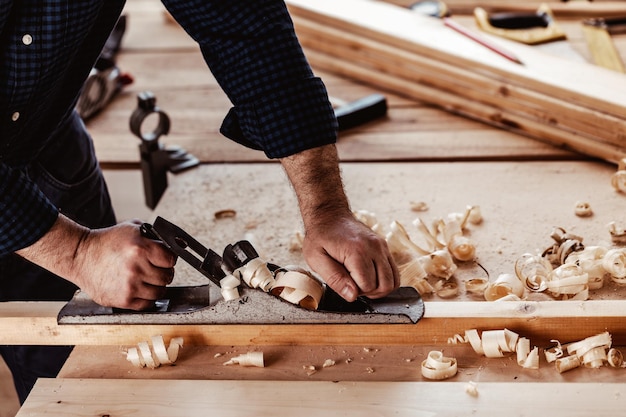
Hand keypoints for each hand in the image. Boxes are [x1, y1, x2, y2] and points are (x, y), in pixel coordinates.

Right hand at [71, 220, 176, 309]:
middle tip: (154, 269)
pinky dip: (146, 298)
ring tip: (145, 278)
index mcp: (140, 248)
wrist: (80, 256)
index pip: (171, 259)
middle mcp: (136, 268)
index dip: (169, 258)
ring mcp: (130, 286)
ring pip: (159, 292)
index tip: (164, 259)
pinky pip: (147, 304)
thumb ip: (154, 235)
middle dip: (163, 272)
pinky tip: (138, 288)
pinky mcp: (123, 300)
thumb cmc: (107, 242)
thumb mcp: (132, 229)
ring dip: (155, 286)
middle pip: (167, 277)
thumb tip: (177, 242)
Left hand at [280, 144, 398, 301]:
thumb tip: (353, 296)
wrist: (329, 215)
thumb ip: (335, 279)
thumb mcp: (316, 259)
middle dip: (370, 292)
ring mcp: (382, 246)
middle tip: (354, 285)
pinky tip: (369, 277)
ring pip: (394, 280)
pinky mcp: (384, 247)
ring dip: (379, 288)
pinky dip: (384, 279)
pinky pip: (394, 271)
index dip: (356, 292)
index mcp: (357, 251)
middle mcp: (375, 248)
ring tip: (362, 282)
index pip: (368, 286)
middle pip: (385, 285)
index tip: (344, 282)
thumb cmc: (320, 237)